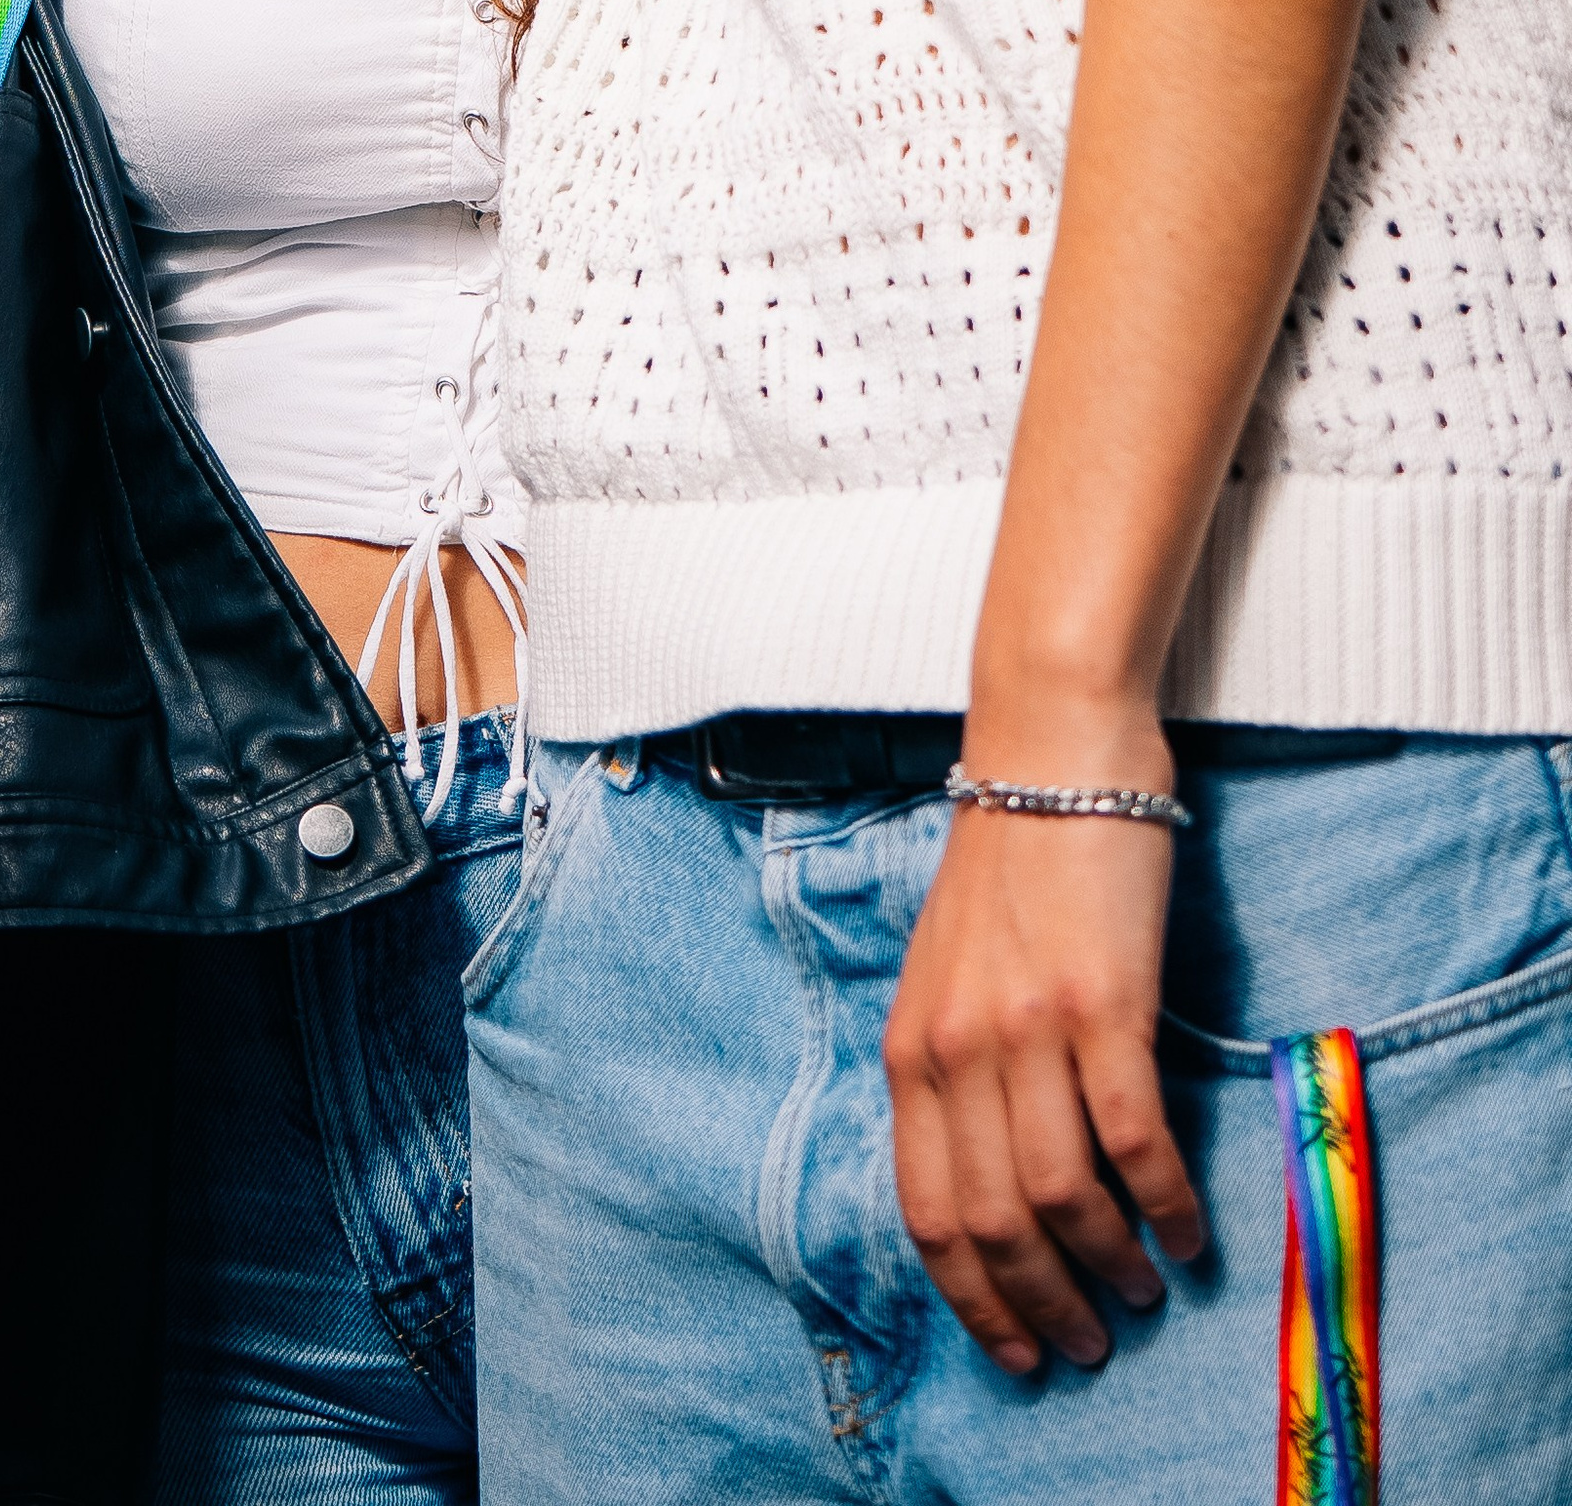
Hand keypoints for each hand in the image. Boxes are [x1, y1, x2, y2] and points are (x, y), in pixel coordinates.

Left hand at [884, 720, 1203, 1376]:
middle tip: (1090, 1342)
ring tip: (1145, 1289)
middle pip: (993, 1222)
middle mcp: (958, 1046)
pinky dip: (1166, 1202)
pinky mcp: (1104, 1003)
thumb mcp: (947, 971)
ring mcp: (1029, 1025)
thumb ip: (955, 1067)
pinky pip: (1134, 1139)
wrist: (1053, 751)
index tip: (1015, 1350)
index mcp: (911, 1045)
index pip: (926, 1210)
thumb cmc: (1008, 862)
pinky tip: (1190, 1231)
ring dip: (1110, 1265)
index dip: (972, 1298)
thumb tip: (990, 1180)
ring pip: (1061, 1196)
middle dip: (1042, 1304)